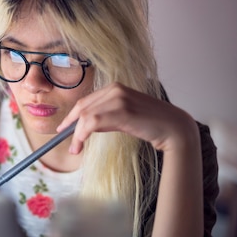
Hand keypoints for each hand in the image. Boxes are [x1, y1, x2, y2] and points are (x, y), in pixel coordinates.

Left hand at [57, 82, 198, 154]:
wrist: (173, 128)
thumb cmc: (149, 124)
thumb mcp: (123, 116)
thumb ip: (106, 116)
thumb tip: (85, 126)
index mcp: (115, 87)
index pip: (85, 101)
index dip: (71, 115)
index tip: (63, 128)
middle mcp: (115, 89)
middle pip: (82, 107)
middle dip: (70, 126)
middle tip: (67, 143)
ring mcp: (118, 98)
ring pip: (85, 115)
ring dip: (76, 134)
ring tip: (75, 149)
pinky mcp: (122, 110)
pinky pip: (92, 122)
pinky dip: (82, 134)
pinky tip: (81, 144)